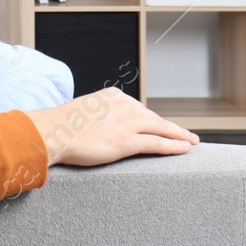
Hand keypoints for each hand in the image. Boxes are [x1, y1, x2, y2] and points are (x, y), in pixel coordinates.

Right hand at [24, 87, 199, 166]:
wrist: (53, 132)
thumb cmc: (62, 126)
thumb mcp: (84, 112)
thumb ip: (98, 116)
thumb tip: (99, 127)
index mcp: (113, 96)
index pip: (139, 109)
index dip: (153, 120)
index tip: (161, 126)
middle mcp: (124, 106)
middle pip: (154, 118)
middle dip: (172, 127)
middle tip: (187, 135)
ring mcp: (127, 123)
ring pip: (161, 129)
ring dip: (180, 136)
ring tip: (192, 142)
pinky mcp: (127, 141)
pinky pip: (158, 143)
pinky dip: (174, 146)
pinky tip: (185, 148)